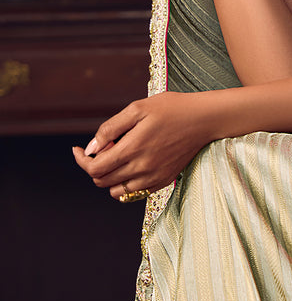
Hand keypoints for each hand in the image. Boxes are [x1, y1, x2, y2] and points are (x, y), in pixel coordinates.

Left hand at [72, 91, 215, 200]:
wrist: (204, 119)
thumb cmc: (172, 108)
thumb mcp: (138, 108)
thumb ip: (110, 129)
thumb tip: (90, 149)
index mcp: (133, 148)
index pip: (94, 168)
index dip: (81, 160)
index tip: (78, 150)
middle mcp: (142, 168)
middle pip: (102, 181)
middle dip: (93, 167)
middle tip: (103, 148)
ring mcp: (153, 177)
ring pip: (116, 191)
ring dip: (109, 177)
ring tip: (118, 157)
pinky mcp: (163, 181)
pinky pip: (134, 192)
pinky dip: (125, 183)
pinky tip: (131, 164)